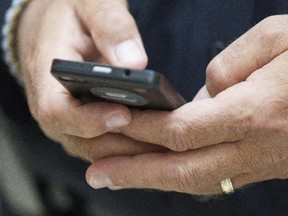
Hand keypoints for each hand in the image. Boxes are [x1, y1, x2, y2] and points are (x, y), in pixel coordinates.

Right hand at [16, 0, 165, 161]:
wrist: (57, 30)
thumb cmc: (70, 15)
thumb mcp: (88, 5)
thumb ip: (109, 27)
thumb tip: (135, 63)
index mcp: (47, 77)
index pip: (57, 111)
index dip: (89, 119)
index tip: (124, 113)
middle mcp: (54, 108)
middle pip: (83, 140)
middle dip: (123, 141)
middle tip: (162, 135)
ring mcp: (68, 122)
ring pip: (97, 150)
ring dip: (130, 150)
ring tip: (165, 140)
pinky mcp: (82, 127)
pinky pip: (104, 146)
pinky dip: (129, 147)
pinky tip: (155, 139)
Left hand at [86, 15, 287, 193]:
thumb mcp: (280, 39)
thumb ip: (231, 65)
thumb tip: (202, 91)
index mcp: (257, 113)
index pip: (182, 130)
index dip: (144, 129)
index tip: (115, 124)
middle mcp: (256, 147)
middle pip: (181, 169)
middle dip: (134, 173)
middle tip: (96, 176)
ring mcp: (260, 163)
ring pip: (195, 181)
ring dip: (151, 181)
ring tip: (114, 178)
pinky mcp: (263, 166)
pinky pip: (212, 176)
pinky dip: (177, 176)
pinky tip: (157, 171)